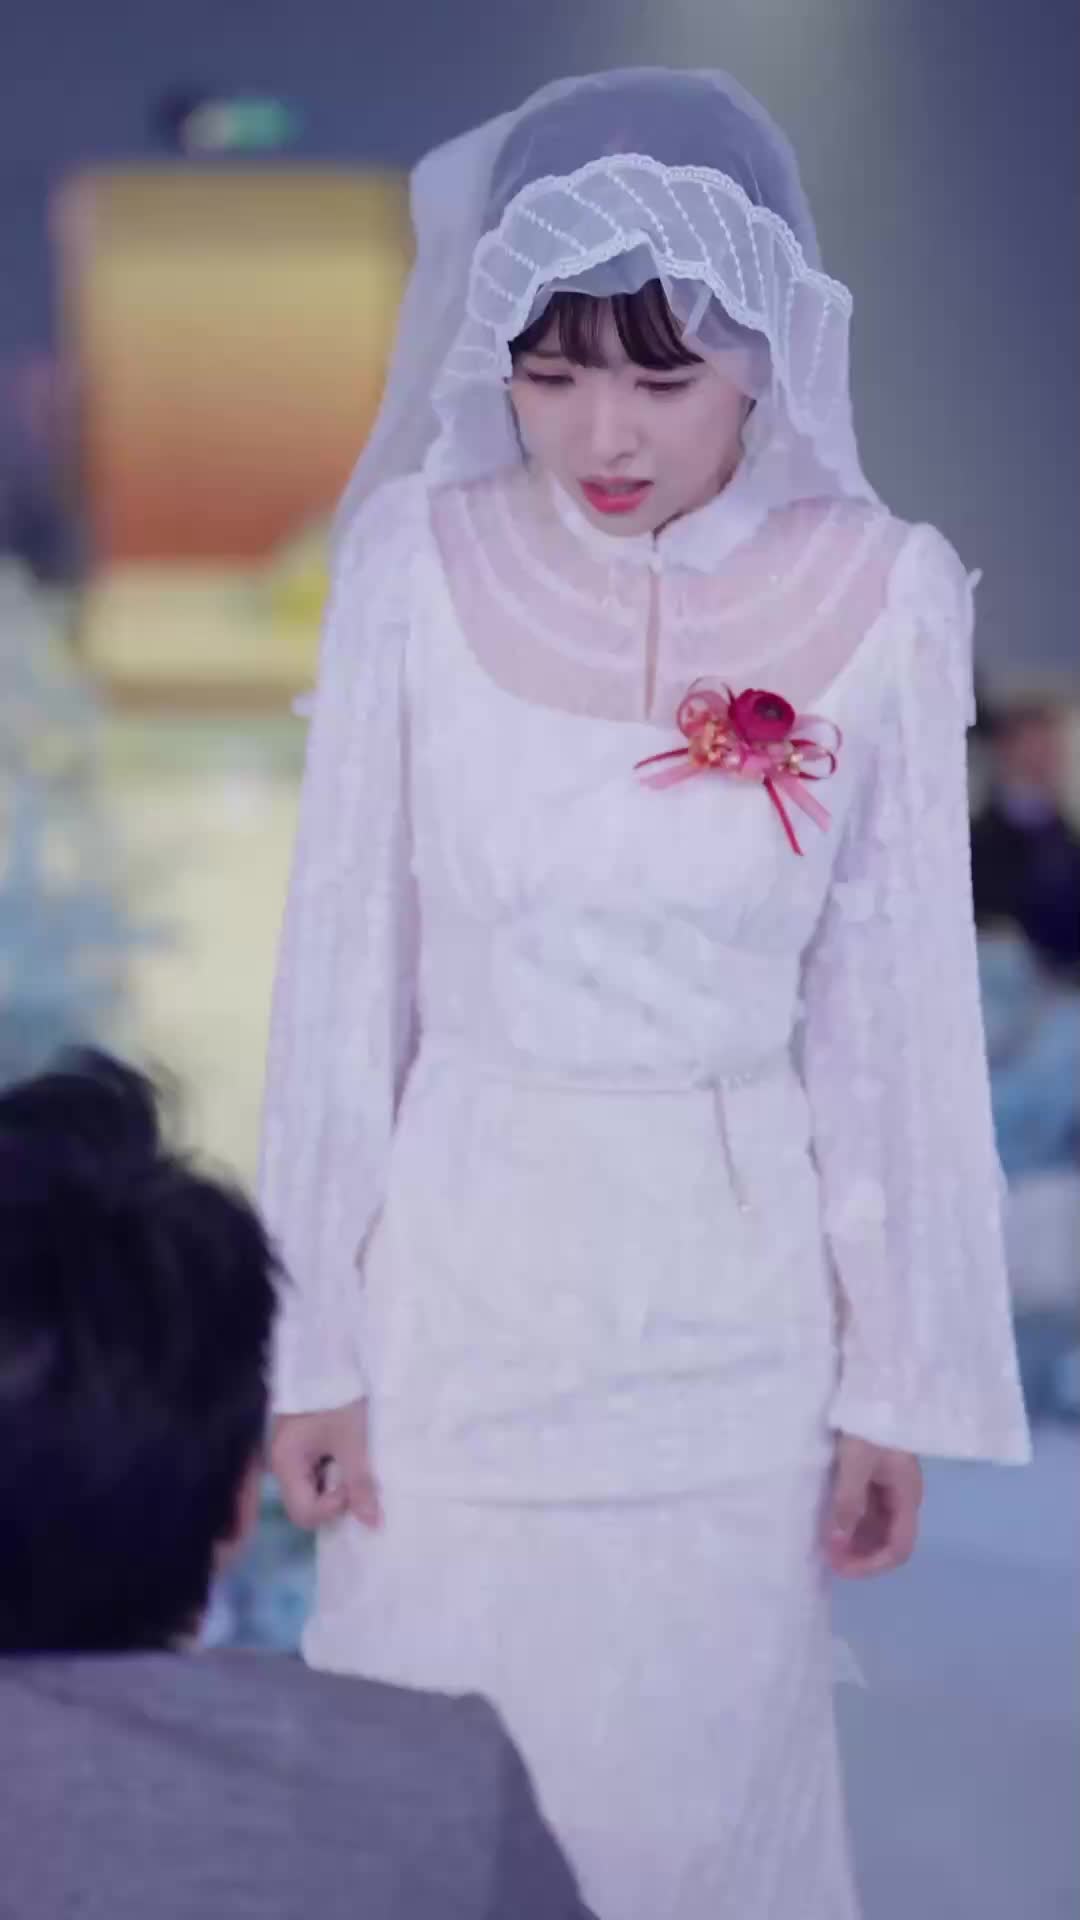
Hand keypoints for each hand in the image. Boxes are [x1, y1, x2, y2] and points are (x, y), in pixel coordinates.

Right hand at [271, 1398, 380, 1531]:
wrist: (327, 1357)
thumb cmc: (338, 1397)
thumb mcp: (353, 1439)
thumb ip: (360, 1482)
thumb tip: (372, 1524)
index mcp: (286, 1464)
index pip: (303, 1513)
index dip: (333, 1508)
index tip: (353, 1484)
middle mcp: (282, 1465)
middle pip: (306, 1505)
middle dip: (335, 1500)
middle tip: (357, 1476)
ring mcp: (291, 1455)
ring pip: (313, 1490)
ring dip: (337, 1486)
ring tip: (356, 1464)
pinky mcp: (302, 1446)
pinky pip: (317, 1473)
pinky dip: (335, 1472)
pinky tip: (350, 1456)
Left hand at [824, 1433, 922, 1577]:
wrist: (878, 1385)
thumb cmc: (869, 1423)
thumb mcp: (855, 1463)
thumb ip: (848, 1503)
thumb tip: (838, 1543)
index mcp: (907, 1496)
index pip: (898, 1548)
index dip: (871, 1565)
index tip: (840, 1567)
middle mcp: (903, 1497)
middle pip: (889, 1541)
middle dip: (861, 1555)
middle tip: (827, 1557)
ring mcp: (891, 1486)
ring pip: (878, 1528)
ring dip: (855, 1541)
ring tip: (826, 1543)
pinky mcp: (878, 1476)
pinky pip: (869, 1510)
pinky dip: (852, 1522)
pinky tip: (832, 1522)